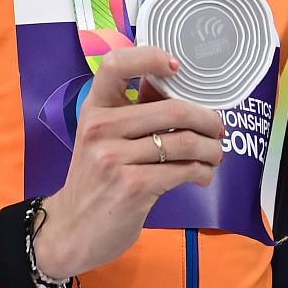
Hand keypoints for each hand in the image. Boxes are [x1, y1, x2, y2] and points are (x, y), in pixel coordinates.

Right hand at [30, 46, 225, 278]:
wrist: (70, 230)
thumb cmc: (95, 180)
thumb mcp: (102, 139)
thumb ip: (133, 111)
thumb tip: (174, 82)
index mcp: (94, 109)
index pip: (115, 65)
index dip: (150, 57)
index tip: (177, 66)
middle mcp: (100, 129)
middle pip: (173, 110)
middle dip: (207, 120)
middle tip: (218, 129)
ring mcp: (114, 158)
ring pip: (184, 142)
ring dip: (211, 149)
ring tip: (215, 155)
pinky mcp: (133, 186)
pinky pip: (183, 170)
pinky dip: (202, 172)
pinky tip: (203, 176)